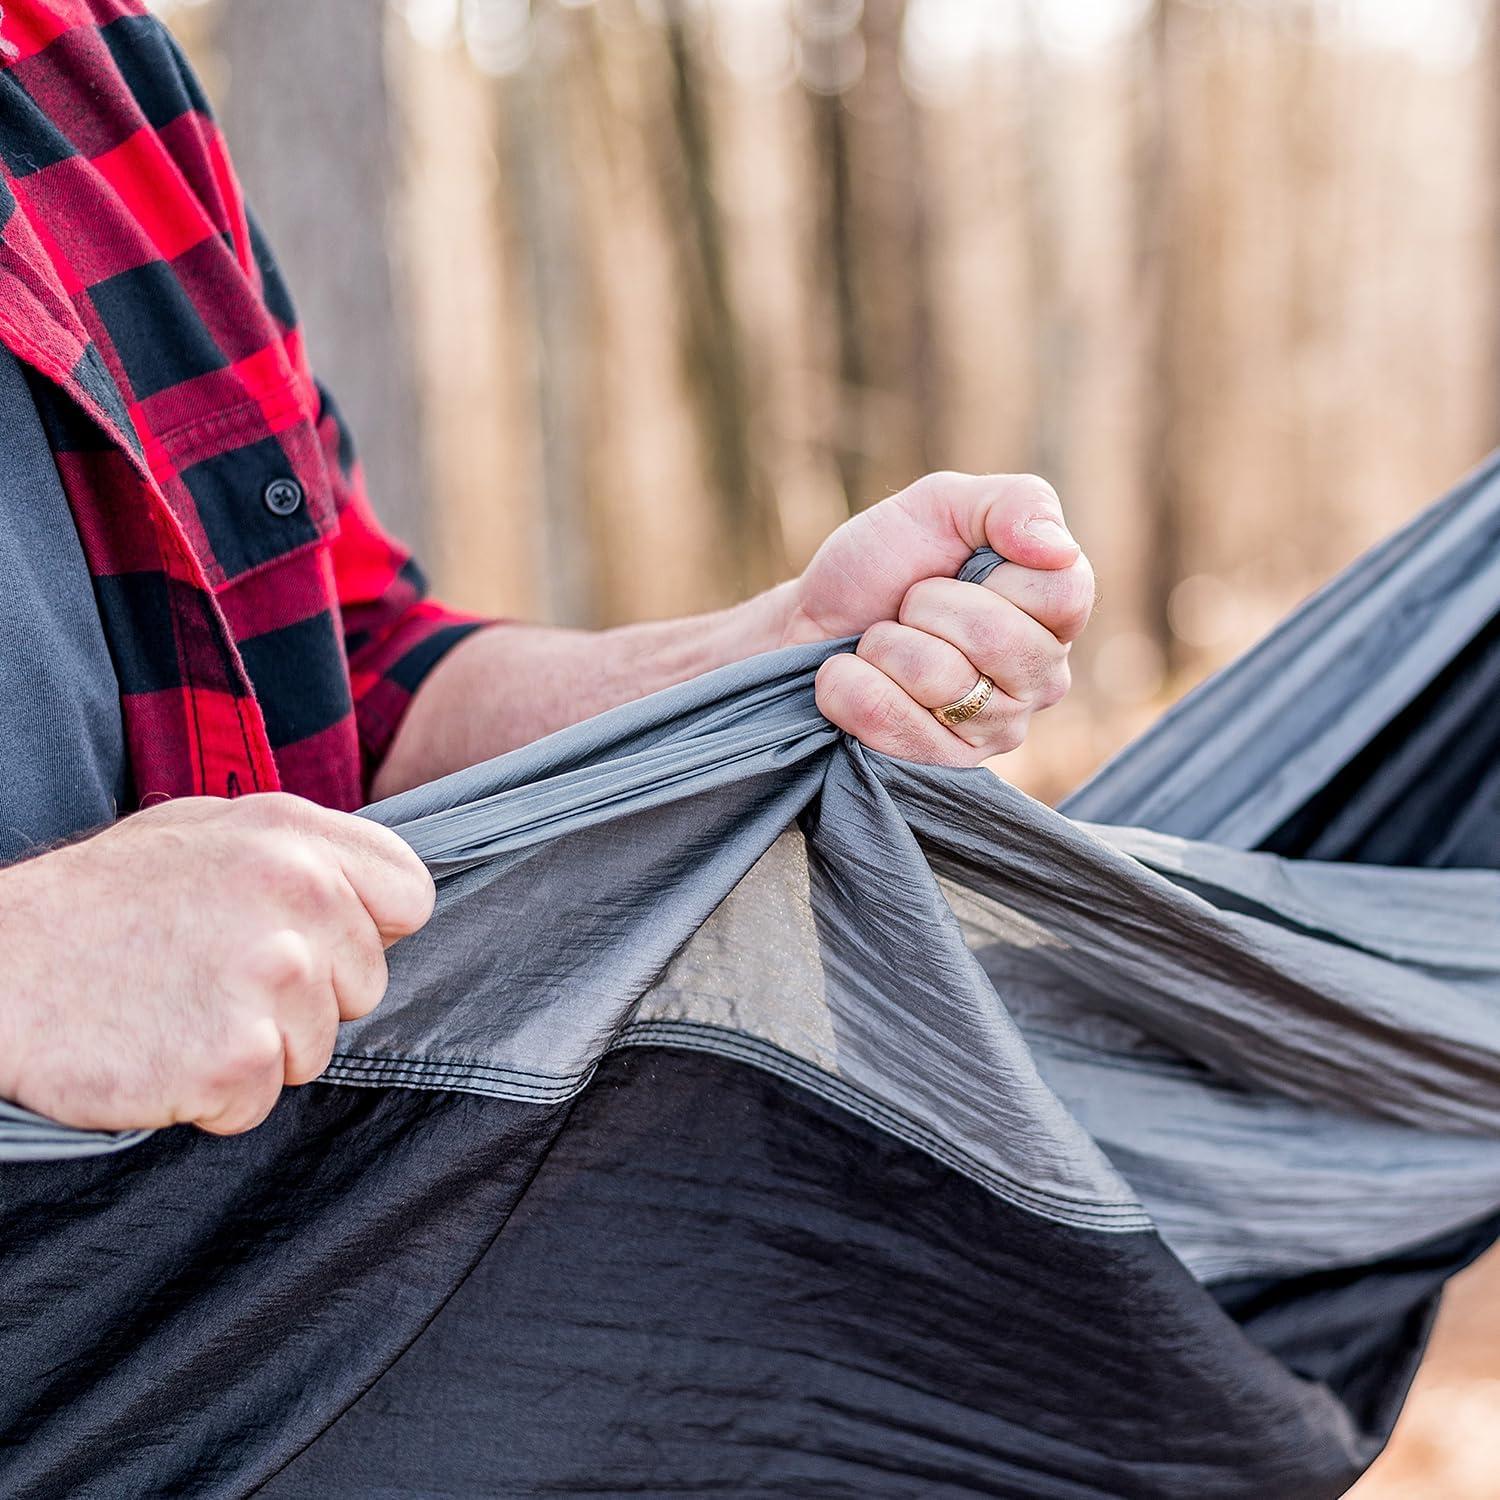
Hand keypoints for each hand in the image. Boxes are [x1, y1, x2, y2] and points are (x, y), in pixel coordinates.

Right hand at [0, 794, 433, 1135]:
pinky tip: (158, 1052)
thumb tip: (378, 887)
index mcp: (293, 834)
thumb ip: (297, 850)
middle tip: (213, 981)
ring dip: (256, 1049)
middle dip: (304, 1000)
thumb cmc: (96, 906)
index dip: (370, 930)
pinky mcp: (239, 1054)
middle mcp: (298, 892)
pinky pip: (261, 1099)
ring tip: (177, 1011)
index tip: (318, 944)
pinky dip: (214, 1096)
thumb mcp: (200, 834)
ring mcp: (272, 973)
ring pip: (317, 1048)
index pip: (408, 893)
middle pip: (367, 984)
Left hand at [783, 471, 1093, 764]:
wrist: (807, 620)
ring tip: (879, 645)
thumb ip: (1015, 503)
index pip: (1063, 594)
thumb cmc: (883, 564)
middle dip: (926, 606)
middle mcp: (1041, 679)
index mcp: (1054, 614)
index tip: (953, 568)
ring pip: (942, 681)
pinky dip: (851, 687)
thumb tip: (1059, 548)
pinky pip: (894, 725)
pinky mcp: (941, 769)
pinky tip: (855, 680)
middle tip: (907, 607)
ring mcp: (996, 731)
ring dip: (885, 646)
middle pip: (1000, 640)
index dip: (993, 574)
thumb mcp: (943, 505)